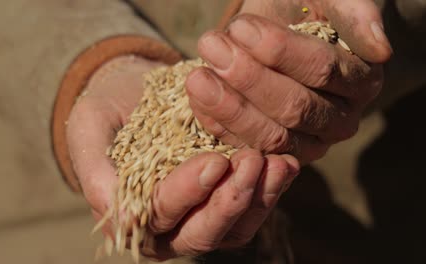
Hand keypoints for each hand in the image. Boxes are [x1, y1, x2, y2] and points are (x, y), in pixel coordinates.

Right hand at [66, 55, 299, 259]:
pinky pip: (252, 205)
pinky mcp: (225, 197)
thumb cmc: (106, 113)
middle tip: (252, 161)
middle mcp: (169, 225)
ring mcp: (200, 213)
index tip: (214, 162)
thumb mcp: (89, 131)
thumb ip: (95, 172)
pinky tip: (284, 162)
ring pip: (234, 227)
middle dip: (230, 201)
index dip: (187, 193)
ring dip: (258, 198)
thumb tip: (123, 219)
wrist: (134, 93)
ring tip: (278, 164)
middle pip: (203, 233)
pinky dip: (270, 187)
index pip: (160, 215)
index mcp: (132, 216)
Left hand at [186, 0, 391, 163]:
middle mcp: (338, 121)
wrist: (282, 38)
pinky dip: (217, 124)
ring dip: (228, 106)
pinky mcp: (272, 155)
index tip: (240, 28)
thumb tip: (380, 48)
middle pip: (294, 108)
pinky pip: (245, 146)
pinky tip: (196, 98)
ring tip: (197, 76)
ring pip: (270, 135)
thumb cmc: (307, 12)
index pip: (322, 69)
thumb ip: (354, 13)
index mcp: (360, 81)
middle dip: (248, 78)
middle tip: (211, 47)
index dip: (279, 51)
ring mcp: (305, 144)